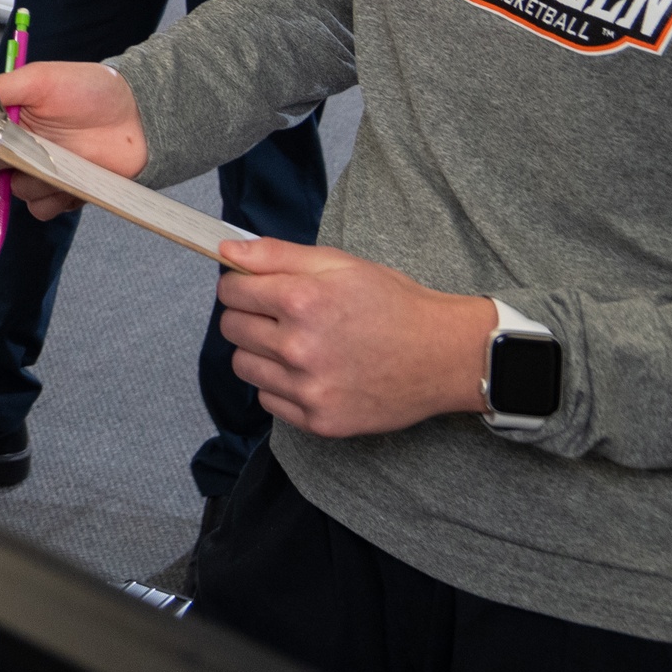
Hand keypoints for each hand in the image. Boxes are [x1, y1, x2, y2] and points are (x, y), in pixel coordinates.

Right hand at [0, 61, 146, 217]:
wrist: (137, 116)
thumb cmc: (90, 90)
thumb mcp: (41, 78)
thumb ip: (2, 87)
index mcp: (9, 117)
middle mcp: (20, 145)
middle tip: (24, 145)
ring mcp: (41, 171)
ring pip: (15, 189)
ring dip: (32, 179)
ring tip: (61, 161)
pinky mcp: (62, 193)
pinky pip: (41, 209)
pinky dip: (52, 199)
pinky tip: (72, 181)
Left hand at [215, 239, 498, 437]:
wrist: (445, 355)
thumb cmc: (393, 303)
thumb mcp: (339, 263)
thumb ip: (276, 254)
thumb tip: (227, 250)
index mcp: (302, 301)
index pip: (230, 292)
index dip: (241, 285)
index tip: (256, 288)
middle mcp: (300, 348)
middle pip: (231, 329)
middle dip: (248, 316)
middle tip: (280, 315)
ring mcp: (310, 389)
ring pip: (243, 366)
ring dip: (259, 352)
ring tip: (295, 344)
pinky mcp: (320, 421)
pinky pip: (268, 401)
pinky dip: (280, 386)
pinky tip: (310, 372)